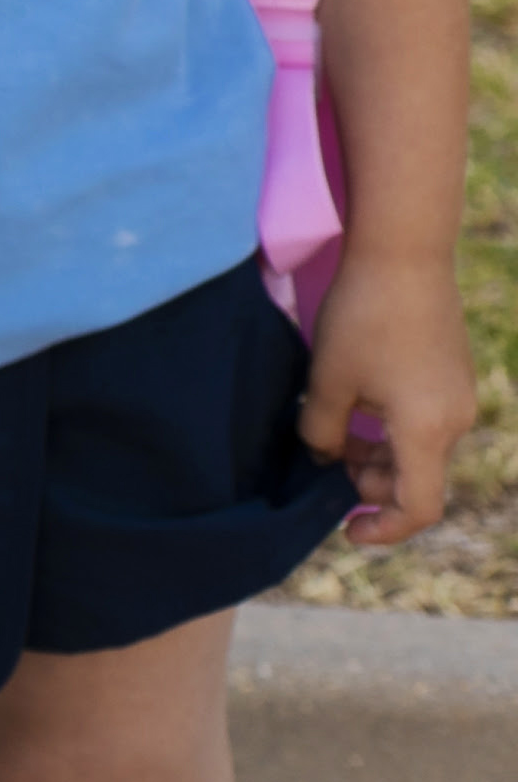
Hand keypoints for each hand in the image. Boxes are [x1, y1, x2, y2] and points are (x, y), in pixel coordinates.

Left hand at [303, 249, 478, 544]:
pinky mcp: (453, 376)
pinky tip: (354, 403)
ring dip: (376, 453)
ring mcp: (458, 397)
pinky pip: (423, 421)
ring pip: (417, 449)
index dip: (384, 528)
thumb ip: (321, 432)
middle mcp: (455, 421)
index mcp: (428, 430)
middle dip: (368, 481)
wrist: (404, 253)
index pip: (418, 507)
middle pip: (415, 478)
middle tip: (322, 457)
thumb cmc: (361, 316)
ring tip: (332, 427)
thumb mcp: (328, 381)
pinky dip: (390, 428)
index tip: (346, 528)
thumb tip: (322, 457)